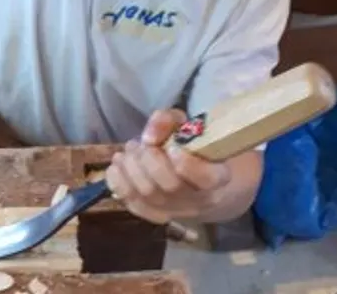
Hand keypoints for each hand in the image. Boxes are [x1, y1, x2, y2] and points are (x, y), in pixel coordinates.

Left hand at [105, 109, 231, 223]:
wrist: (197, 183)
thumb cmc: (193, 149)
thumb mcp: (187, 126)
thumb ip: (169, 121)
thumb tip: (149, 136)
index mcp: (217, 177)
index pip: (206, 178)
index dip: (186, 164)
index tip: (171, 148)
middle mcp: (199, 200)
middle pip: (170, 186)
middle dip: (149, 160)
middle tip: (142, 144)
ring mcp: (175, 212)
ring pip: (147, 195)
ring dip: (131, 168)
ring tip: (129, 151)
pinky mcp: (153, 216)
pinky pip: (131, 203)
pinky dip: (118, 181)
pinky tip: (118, 165)